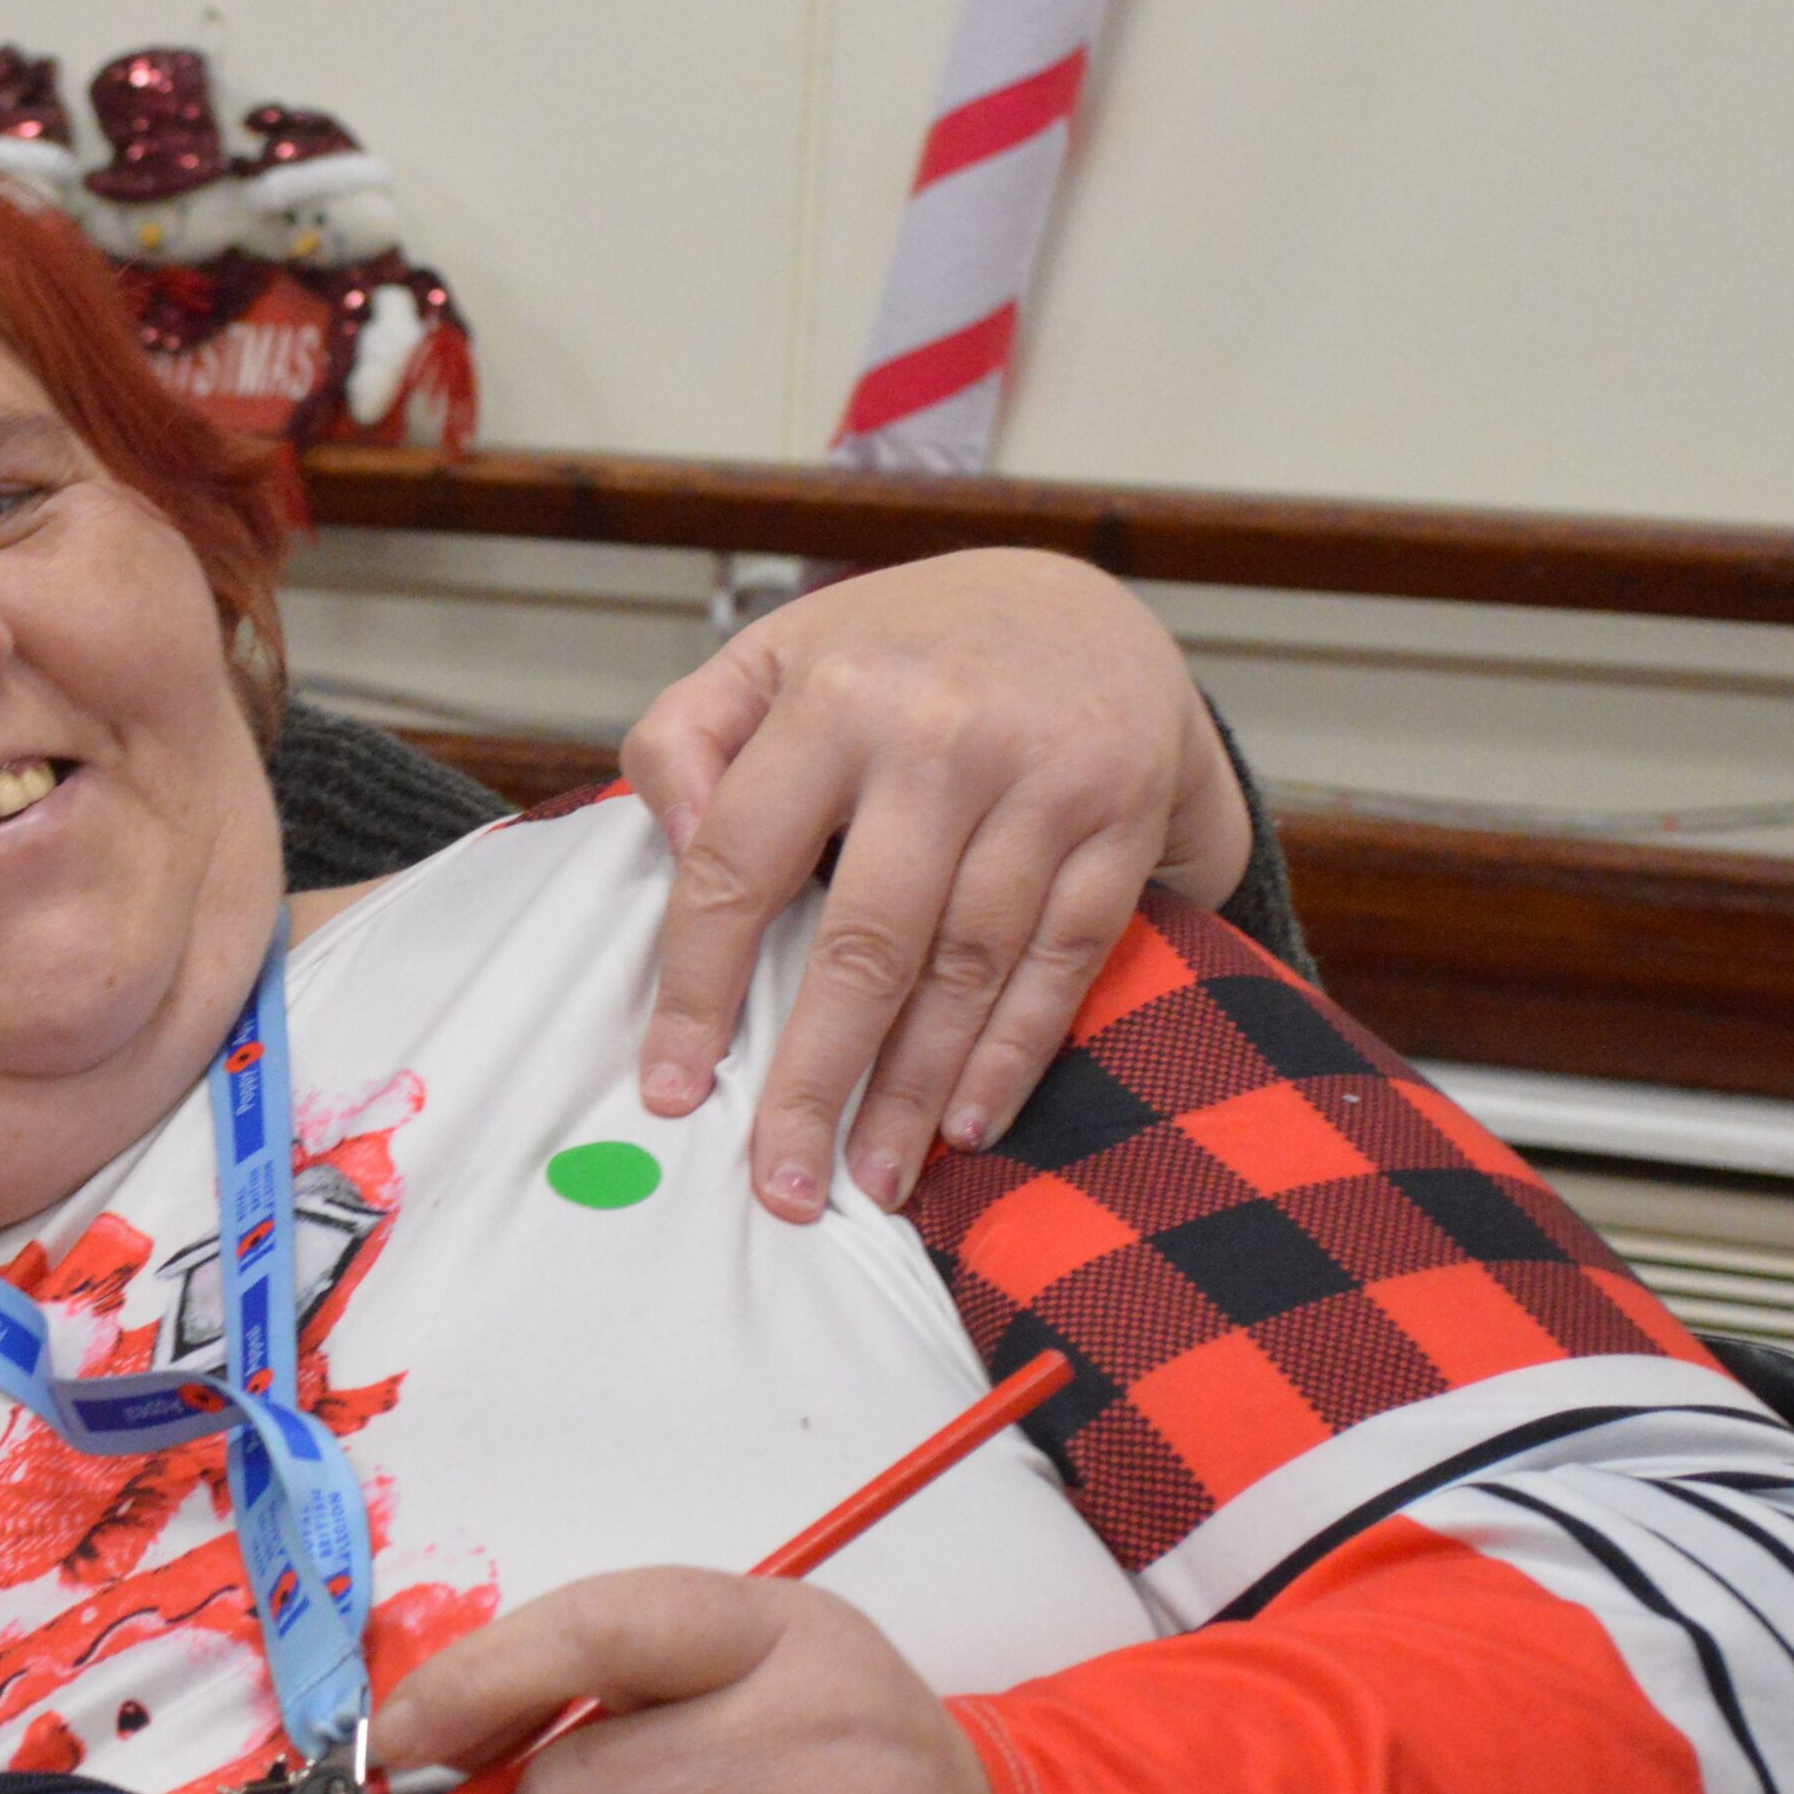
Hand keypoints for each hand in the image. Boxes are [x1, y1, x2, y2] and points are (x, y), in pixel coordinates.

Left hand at [620, 548, 1250, 1219]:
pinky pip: (1064, 960)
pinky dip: (1015, 1051)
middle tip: (779, 1186)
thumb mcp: (771, 655)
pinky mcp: (1123, 822)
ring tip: (872, 1180)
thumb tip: (672, 843)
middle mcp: (943, 735)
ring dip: (915, 1090)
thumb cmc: (894, 655)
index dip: (697, 986)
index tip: (671, 1089)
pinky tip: (967, 1124)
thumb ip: (685, 738)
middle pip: (866, 941)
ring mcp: (1046, 780)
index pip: (740, 861)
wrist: (1081, 607)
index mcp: (835, 693)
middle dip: (815, 1078)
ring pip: (968, 966)